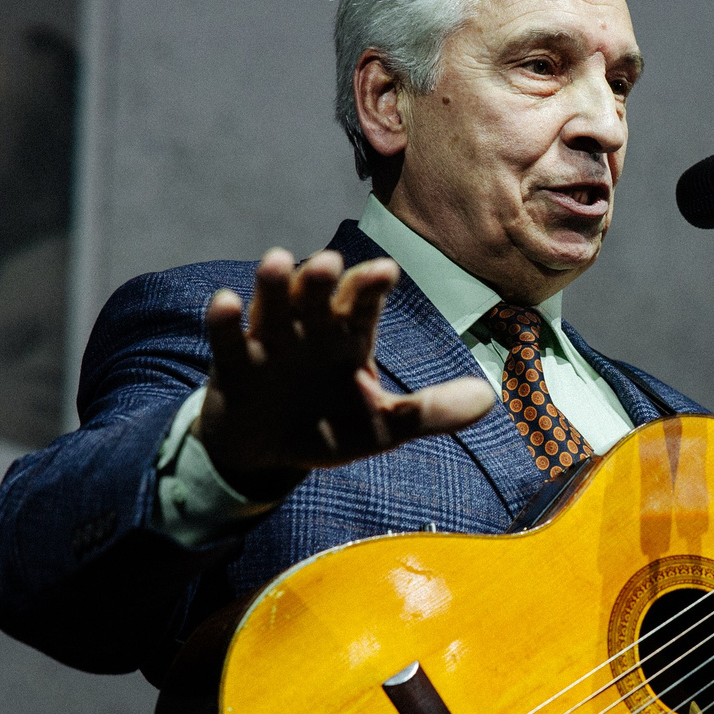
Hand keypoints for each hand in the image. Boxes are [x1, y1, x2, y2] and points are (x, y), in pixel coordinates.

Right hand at [190, 247, 493, 497]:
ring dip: (273, 284)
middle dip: (321, 279)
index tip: (385, 271)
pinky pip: (226, 339)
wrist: (269, 452)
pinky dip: (224, 321)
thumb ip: (430, 412)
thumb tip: (490, 399)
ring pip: (272, 305)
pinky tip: (225, 302)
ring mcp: (269, 342)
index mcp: (349, 337)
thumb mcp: (383, 427)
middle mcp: (310, 329)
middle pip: (317, 296)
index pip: (363, 304)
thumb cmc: (329, 426)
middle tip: (327, 261)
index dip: (371, 287)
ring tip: (275, 261)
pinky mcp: (233, 364)